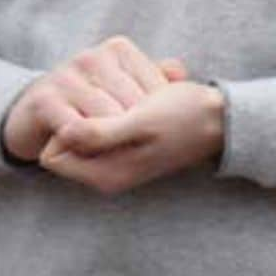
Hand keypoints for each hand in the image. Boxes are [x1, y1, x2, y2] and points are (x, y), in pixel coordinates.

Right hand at [2, 36, 187, 162]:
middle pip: (134, 103)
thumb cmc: (92, 100)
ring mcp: (67, 75)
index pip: (155, 86)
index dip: (163, 116)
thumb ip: (153, 78)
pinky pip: (76, 129)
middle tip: (149, 154)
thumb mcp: (125, 86)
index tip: (165, 136)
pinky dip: (88, 145)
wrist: (35, 111)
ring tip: (127, 157)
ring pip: (107, 117)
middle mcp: (92, 57)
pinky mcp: (44, 99)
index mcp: (118, 49)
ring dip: (117, 142)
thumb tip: (180, 73)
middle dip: (141, 131)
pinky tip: (96, 155)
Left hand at [39, 81, 226, 195]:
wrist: (223, 118)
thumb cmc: (187, 116)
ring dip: (99, 111)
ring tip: (134, 102)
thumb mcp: (143, 122)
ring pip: (83, 132)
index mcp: (106, 174)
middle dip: (82, 119)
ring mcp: (116, 161)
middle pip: (65, 144)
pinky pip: (101, 127)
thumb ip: (99, 133)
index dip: (64, 128)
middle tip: (120, 105)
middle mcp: (107, 173)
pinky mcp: (127, 147)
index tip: (94, 110)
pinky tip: (137, 101)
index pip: (52, 156)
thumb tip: (60, 132)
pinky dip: (112, 110)